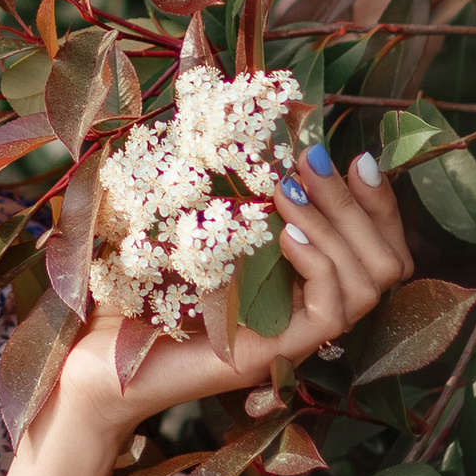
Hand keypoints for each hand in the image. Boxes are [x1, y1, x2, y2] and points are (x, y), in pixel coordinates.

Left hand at [46, 141, 413, 461]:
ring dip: (337, 226)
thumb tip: (224, 113)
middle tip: (312, 161)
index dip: (376, 201)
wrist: (89, 363)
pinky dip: (318, 265)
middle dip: (358, 203)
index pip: (376, 246)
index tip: (356, 155)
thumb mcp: (175, 223)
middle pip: (387, 264)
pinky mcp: (273, 355)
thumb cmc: (127, 292)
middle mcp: (306, 311)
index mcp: (296, 282)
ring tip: (288, 191)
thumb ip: (208, 181)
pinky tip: (286, 236)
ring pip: (367, 287)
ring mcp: (293, 337)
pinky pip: (330, 313)